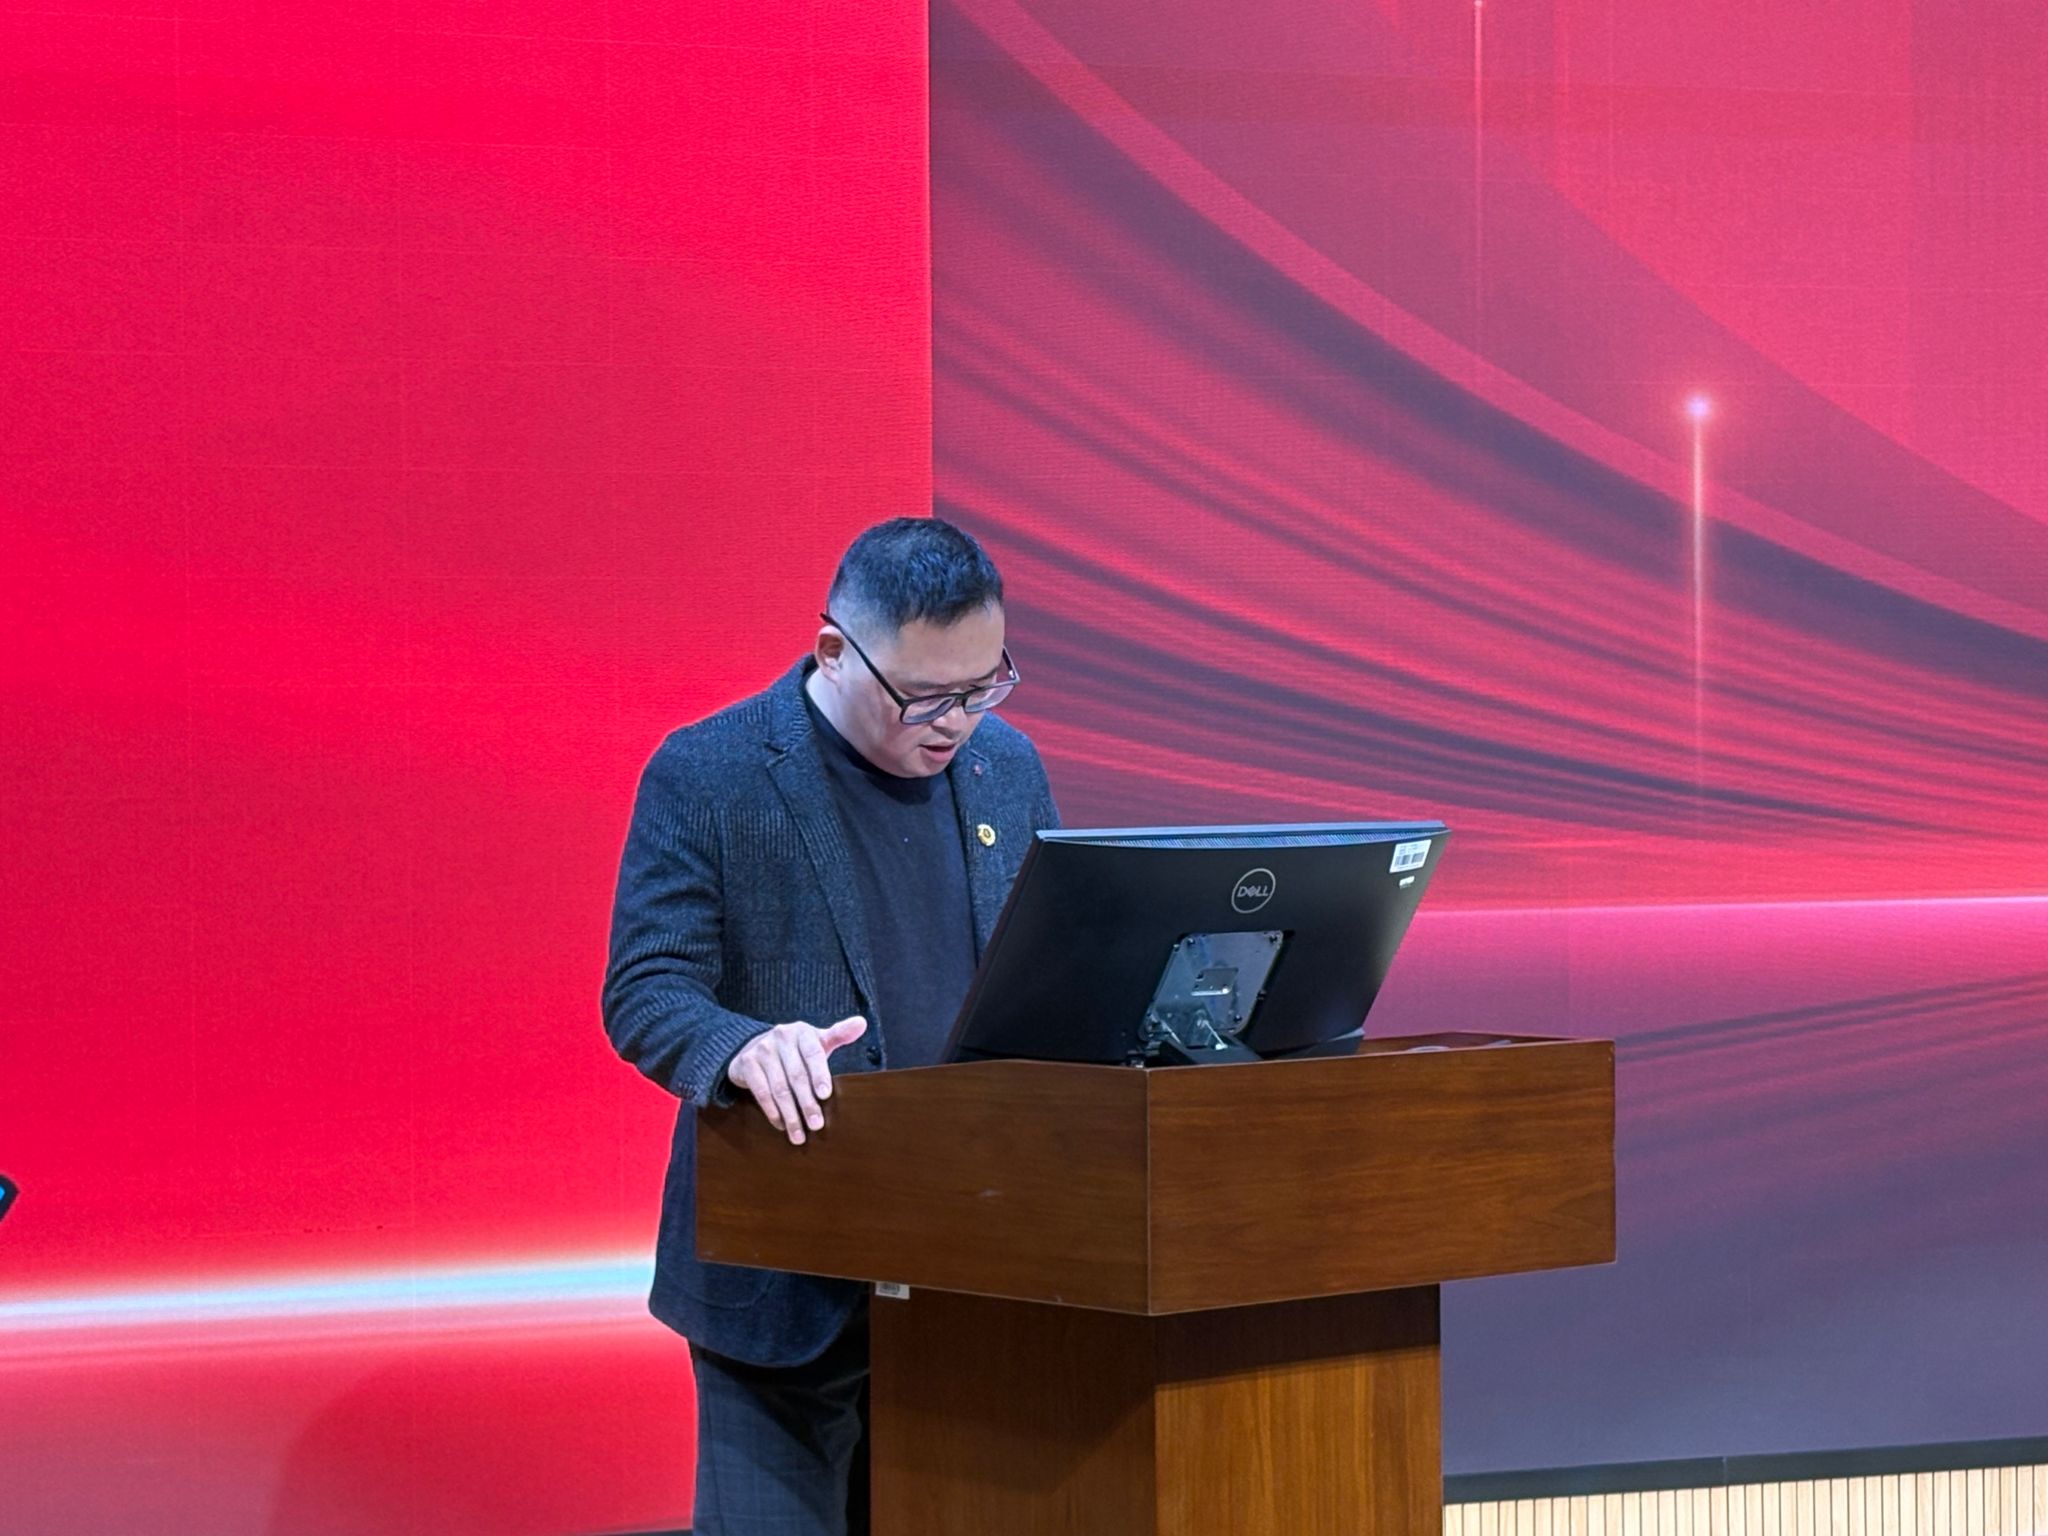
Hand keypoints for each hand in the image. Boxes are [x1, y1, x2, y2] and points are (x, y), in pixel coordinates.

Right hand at [725, 1015, 867, 1144]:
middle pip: (796, 1075)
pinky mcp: (747, 1063)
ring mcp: (762, 1049)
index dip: (819, 1074)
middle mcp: (781, 1037)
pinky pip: (761, 1092)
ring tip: (799, 1134)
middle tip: (817, 1124)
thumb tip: (861, 1023)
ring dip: (790, 1114)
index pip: (813, 1054)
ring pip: (779, 1088)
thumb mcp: (816, 1040)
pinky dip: (772, 1112)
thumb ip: (839, 1034)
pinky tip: (781, 1125)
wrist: (754, 1046)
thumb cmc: (795, 1049)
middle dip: (807, 1103)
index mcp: (802, 1032)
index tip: (825, 1095)